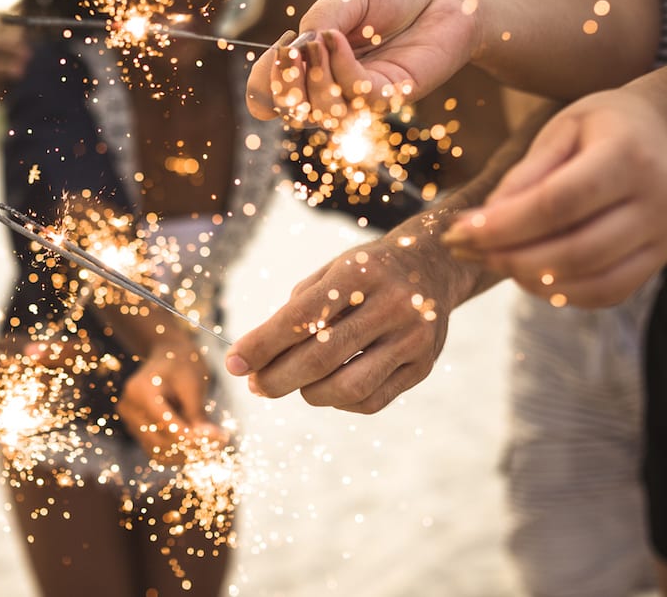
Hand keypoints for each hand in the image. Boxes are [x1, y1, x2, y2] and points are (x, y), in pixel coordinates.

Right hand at [117, 340, 223, 462]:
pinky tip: (197, 446)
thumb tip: (212, 443)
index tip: (220, 441)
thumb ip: (198, 415)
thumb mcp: (194, 385)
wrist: (168, 353)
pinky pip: (155, 448)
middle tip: (220, 445)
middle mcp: (129, 406)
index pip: (167, 426)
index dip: (194, 438)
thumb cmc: (183, 362)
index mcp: (141, 391)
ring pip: (157, 450)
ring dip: (185, 454)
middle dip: (191, 448)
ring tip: (211, 446)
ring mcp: (129, 418)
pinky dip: (176, 451)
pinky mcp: (136, 427)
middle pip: (160, 442)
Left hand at [225, 232, 469, 412]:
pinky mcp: (423, 366)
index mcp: (360, 273)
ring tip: (295, 384)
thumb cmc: (365, 273)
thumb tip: (256, 358)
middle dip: (277, 377)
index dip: (262, 344)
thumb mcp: (332, 272)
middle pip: (322, 356)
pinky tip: (328, 387)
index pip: (301, 316)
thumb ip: (297, 310)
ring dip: (308, 393)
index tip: (234, 362)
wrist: (433, 266)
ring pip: (348, 387)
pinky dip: (340, 401)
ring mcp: (412, 338)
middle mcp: (391, 304)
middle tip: (255, 384)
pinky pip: (371, 400)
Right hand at [246, 0, 480, 120]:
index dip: (265, 82)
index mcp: (312, 70)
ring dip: (312, 77)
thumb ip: (317, 19)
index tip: (281, 47)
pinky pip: (356, 96)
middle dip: (283, 86)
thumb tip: (296, 48)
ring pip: (321, 113)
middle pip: (291, 114)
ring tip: (321, 39)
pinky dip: (340, 67)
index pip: (271, 99)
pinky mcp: (390, 97)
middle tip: (291, 52)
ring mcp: (359, 98)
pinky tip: (338, 39)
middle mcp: (331, 90)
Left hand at [442, 88, 666, 306]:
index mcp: (628, 157)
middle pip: (573, 251)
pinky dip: (558, 291)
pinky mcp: (658, 260)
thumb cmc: (602, 127)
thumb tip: (480, 222)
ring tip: (486, 257)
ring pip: (590, 281)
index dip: (502, 225)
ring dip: (527, 278)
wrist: (663, 132)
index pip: (557, 203)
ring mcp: (664, 237)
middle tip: (460, 247)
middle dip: (507, 256)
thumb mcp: (561, 130)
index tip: (457, 230)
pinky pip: (605, 293)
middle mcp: (658, 201)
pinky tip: (523, 272)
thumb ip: (524, 175)